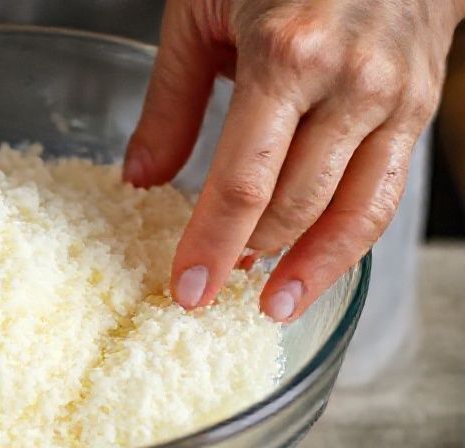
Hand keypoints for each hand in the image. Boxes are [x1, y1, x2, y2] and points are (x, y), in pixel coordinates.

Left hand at [125, 0, 464, 320]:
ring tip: (272, 304)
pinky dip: (351, 237)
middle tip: (212, 291)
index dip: (210, 245)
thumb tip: (142, 178)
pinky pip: (386, 191)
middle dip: (248, 257)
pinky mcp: (419, 106)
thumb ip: (171, 101)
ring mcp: (393, 97)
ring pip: (353, 212)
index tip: (185, 288)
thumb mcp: (202, 12)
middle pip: (294, 205)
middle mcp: (349, 82)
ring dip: (310, 268)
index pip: (241, 182)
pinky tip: (317, 262)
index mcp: (286, 55)